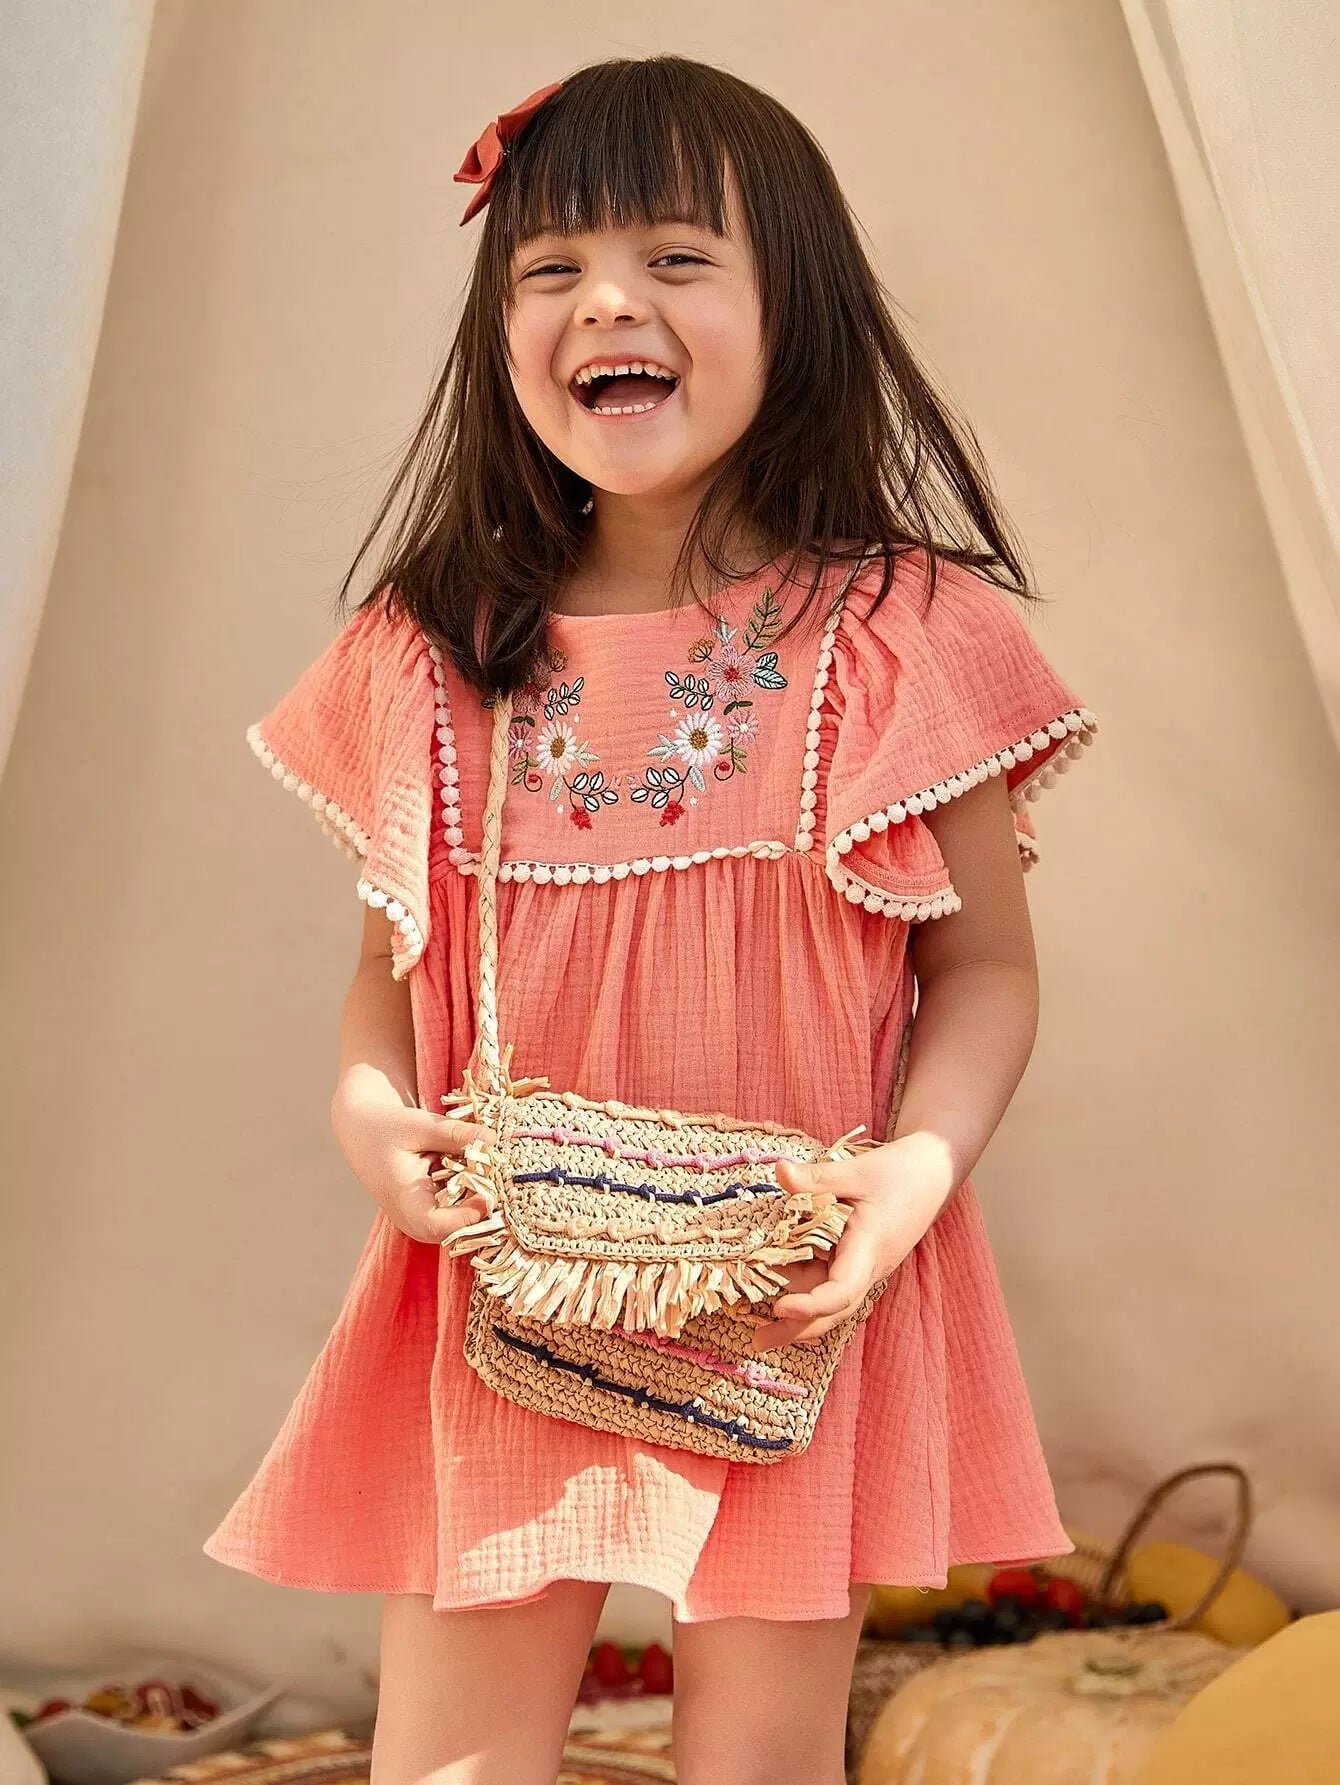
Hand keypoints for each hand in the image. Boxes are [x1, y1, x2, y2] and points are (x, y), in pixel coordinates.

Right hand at [330, 1087, 497, 1245]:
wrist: (362, 1129)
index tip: (490, 1191)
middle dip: (482, 1211)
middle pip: (455, 1234)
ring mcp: (418, 1221)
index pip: (440, 1227)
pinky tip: (478, 1175)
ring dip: (478, 1206)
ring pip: (458, 1229)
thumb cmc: (387, 1127)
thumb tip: (492, 1139)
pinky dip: (470, 1201)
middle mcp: (410, 1219)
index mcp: (404, 1201)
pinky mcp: (426, 1215)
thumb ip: (456, 1134)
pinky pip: (455, 1219)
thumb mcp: (420, 1124)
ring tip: (489, 1175)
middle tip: (497, 1180)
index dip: (470, 1215)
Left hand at [748, 1134, 954, 1350]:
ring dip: (797, 1312)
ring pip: (828, 1301)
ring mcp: (863, 1269)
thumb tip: (779, 1170)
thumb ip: (817, 1178)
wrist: (933, 1176)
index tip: (780, 1307)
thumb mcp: (856, 1172)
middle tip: (756, 1341)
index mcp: (868, 1250)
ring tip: (757, 1323)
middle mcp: (866, 1269)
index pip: (842, 1291)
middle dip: (796, 1329)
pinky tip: (777, 1288)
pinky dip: (804, 1290)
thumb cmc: (900, 1173)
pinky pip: (829, 1284)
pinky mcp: (857, 1263)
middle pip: (832, 1312)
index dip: (811, 1305)